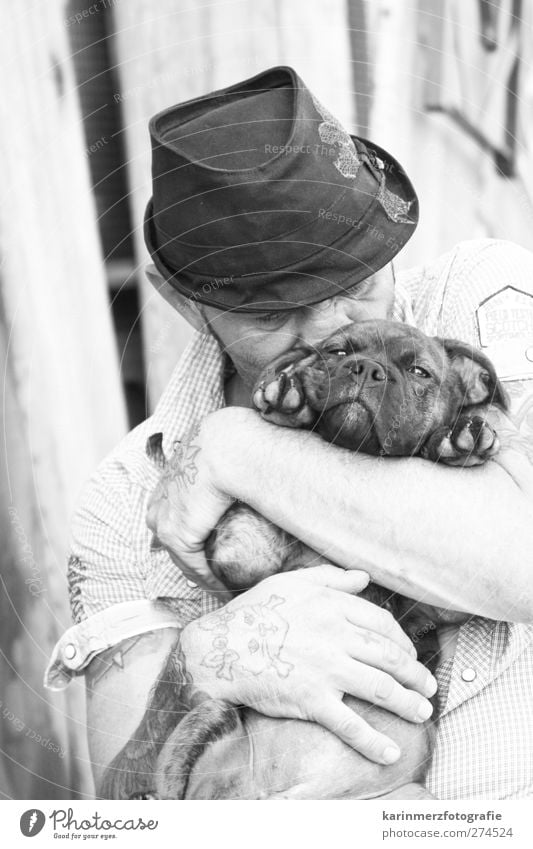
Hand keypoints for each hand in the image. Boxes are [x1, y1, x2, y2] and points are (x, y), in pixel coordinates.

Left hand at [146, 414, 238, 599]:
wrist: (223, 446)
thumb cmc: (225, 444)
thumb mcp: (212, 453)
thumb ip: (216, 464)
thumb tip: (238, 462)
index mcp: (165, 484)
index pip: (170, 516)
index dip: (190, 534)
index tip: (207, 545)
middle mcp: (159, 505)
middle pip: (173, 543)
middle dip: (194, 561)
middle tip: (215, 576)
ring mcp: (165, 522)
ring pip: (183, 558)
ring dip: (203, 574)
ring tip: (222, 586)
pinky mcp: (179, 536)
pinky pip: (195, 567)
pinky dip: (210, 580)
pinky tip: (223, 589)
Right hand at [180, 565, 436, 764]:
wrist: (219, 648)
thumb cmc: (252, 612)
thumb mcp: (290, 583)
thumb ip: (330, 578)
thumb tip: (363, 578)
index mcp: (332, 607)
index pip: (382, 625)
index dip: (402, 641)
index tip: (410, 654)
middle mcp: (336, 636)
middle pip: (390, 656)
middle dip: (416, 674)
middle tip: (428, 687)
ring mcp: (326, 669)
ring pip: (381, 688)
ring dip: (408, 704)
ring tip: (422, 713)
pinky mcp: (313, 700)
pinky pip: (350, 724)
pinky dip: (373, 741)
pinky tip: (390, 753)